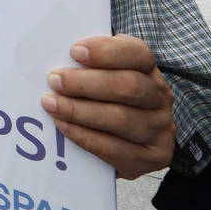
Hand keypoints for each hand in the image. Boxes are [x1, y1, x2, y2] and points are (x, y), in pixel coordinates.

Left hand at [41, 34, 175, 178]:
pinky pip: (114, 148)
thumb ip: (86, 63)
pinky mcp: (150, 158)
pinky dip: (84, 135)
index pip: (137, 53)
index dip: (106, 51)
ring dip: (79, 110)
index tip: (74, 51)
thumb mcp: (102, 73)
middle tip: (54, 80)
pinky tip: (62, 124)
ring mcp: (159, 129)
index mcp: (148, 68)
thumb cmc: (104, 96)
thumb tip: (55, 53)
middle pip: (128, 86)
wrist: (127, 140)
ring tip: (50, 103)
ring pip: (120, 118)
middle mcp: (160, 97)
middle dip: (86, 82)